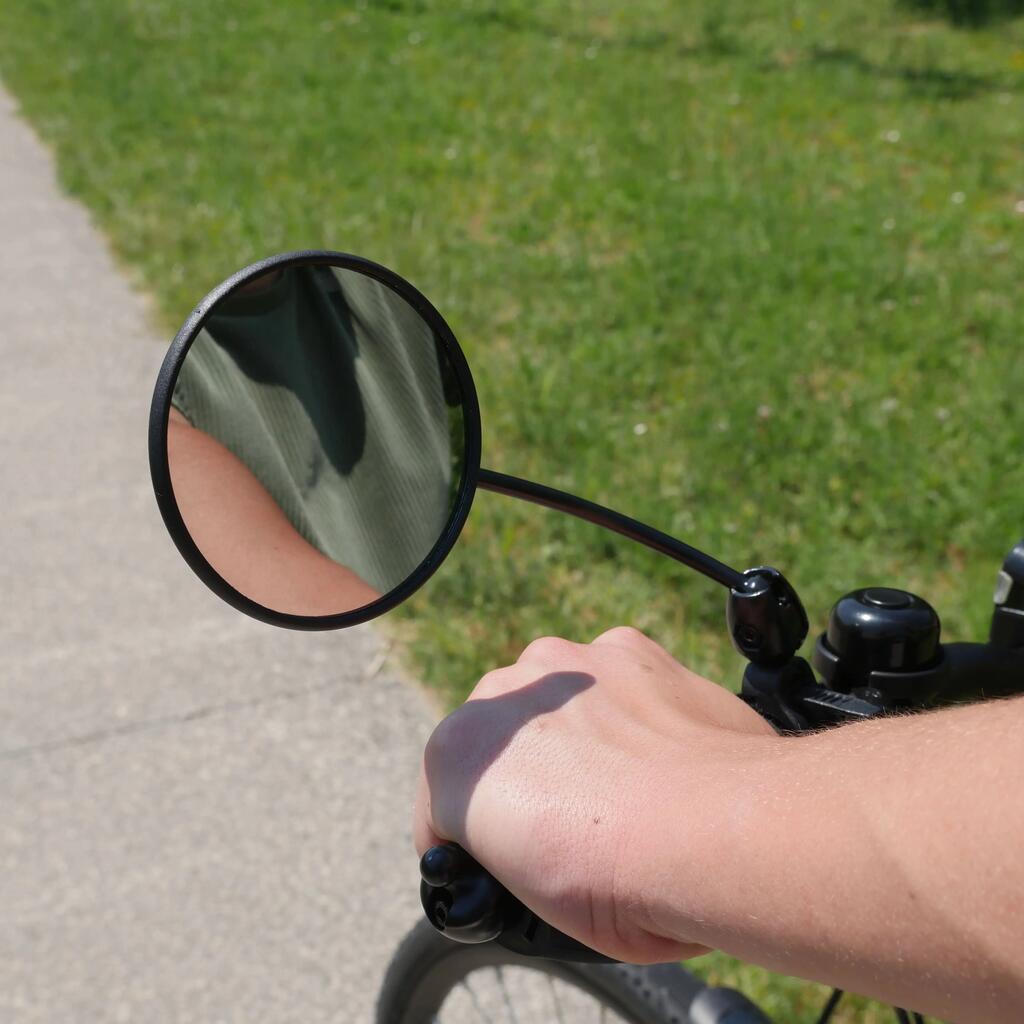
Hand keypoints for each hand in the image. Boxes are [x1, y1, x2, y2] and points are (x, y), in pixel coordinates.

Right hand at [414, 626, 777, 962]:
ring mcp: (566, 663)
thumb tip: (533, 848)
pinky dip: (627, 706)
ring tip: (625, 789)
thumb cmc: (622, 885)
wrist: (717, 833)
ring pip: (554, 703)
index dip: (473, 840)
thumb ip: (508, 849)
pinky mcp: (628, 648)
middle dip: (526, 777)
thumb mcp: (530, 906)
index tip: (506, 864)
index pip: (444, 802)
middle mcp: (501, 694)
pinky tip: (657, 752)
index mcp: (456, 756)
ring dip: (576, 734)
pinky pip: (611, 678)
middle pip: (499, 741)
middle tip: (573, 830)